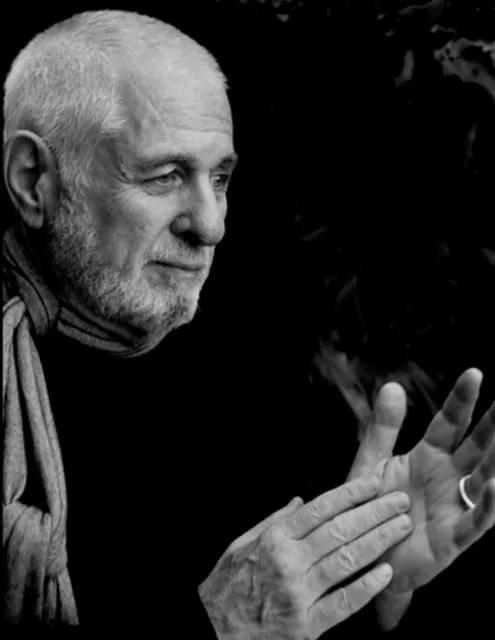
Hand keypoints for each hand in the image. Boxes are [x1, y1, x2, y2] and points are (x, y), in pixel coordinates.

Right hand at [198, 477, 412, 639]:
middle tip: (399, 500)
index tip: (373, 482)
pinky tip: (386, 573)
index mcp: (274, 539)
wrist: (215, 630)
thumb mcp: (241, 543)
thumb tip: (301, 501)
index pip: (320, 509)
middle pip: (340, 531)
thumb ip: (274, 521)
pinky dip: (366, 588)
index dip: (350, 494)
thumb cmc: (228, 584)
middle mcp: (289, 563)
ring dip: (378, 542)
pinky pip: (343, 604)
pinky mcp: (307, 626)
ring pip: (347, 562)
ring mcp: (300, 595)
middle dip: (374, 513)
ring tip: (400, 527)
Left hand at [348, 369, 494, 628]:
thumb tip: (393, 385)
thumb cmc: (370, 505)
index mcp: (428, 456)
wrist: (362, 551)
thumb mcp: (372, 462)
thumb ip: (384, 427)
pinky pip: (475, 521)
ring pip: (483, 479)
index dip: (462, 399)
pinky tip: (494, 486)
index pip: (450, 422)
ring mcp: (453, 506)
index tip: (474, 373)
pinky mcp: (453, 537)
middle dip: (492, 424)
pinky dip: (487, 506)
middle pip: (476, 446)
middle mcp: (447, 477)